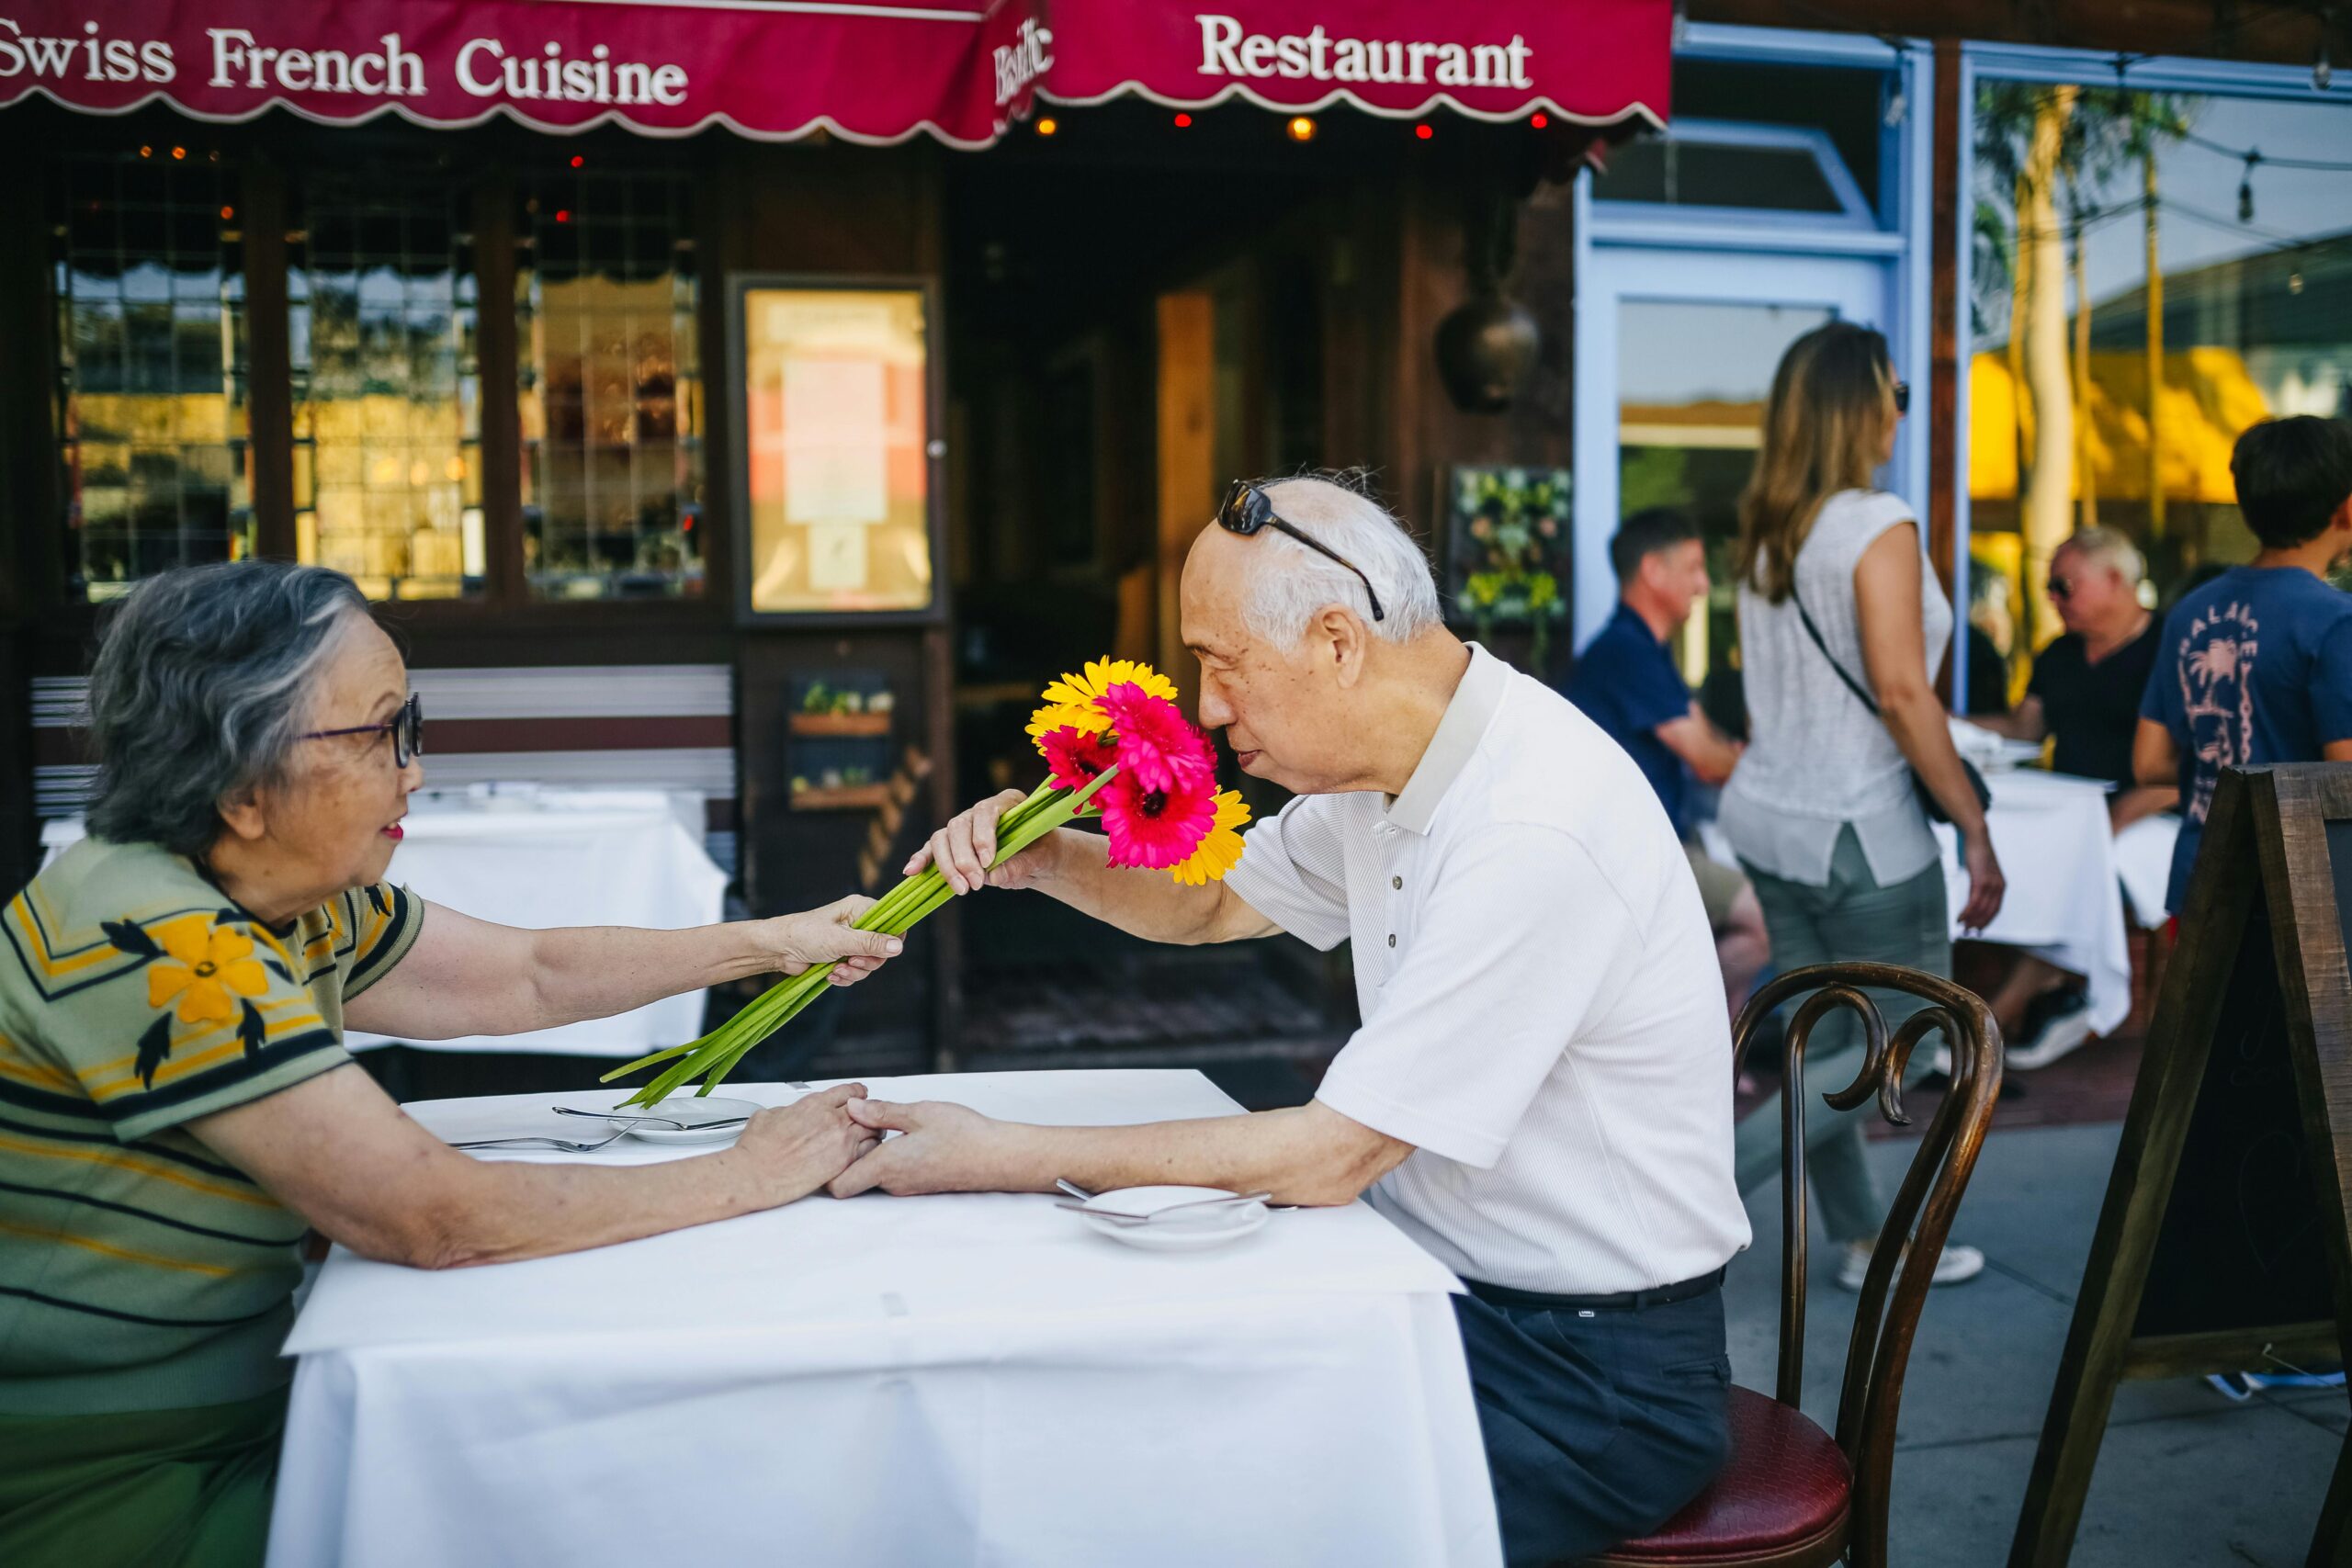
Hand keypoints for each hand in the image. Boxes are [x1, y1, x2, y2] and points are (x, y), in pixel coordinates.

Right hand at [731, 1084, 876, 1204]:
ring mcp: (840, 1141)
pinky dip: (870, 1150)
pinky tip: (865, 1153)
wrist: (755, 1174)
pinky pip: (869, 1151)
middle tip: (869, 1117)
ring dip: (872, 1130)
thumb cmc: (757, 1149)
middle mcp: (831, 1119)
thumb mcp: (768, 1115)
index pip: (848, 1092)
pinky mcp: (843, 1162)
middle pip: (865, 1109)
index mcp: (814, 1104)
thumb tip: (789, 1113)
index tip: (859, 1095)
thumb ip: (788, 1110)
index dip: (856, 1093)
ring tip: (870, 1135)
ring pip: (872, 1129)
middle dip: (868, 1112)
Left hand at [759, 895, 901, 985]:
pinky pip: (857, 971)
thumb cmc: (806, 935)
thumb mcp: (840, 940)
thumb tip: (898, 947)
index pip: (892, 922)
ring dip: (854, 972)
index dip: (891, 940)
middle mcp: (859, 923)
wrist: (778, 950)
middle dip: (867, 961)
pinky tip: (831, 975)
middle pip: (882, 948)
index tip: (880, 953)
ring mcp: (851, 941)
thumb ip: (870, 943)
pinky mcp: (843, 957)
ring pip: (870, 963)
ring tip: (836, 970)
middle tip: (851, 962)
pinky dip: (846, 977)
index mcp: (860, 909)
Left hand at [826, 1099, 1022, 1196]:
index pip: (838, 1186)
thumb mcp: (919, 1113)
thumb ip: (881, 1113)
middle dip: (849, 1154)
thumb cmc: (963, 1135)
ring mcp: (907, 1187)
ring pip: (874, 1174)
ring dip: (872, 1153)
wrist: (996, 1157)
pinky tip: (905, 1135)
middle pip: (853, 1178)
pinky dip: (890, 1157)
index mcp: (886, 1166)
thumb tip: (852, 1108)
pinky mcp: (920, 1184)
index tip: (831, 1141)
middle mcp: (893, 1183)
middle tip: (856, 1124)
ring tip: (883, 1125)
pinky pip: (893, 1174)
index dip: (827, 1167)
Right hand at [905, 788, 1058, 896]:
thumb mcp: (1042, 858)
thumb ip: (1021, 864)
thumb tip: (993, 876)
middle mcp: (980, 811)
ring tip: (961, 890)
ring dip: (947, 865)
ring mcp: (963, 827)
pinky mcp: (952, 845)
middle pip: (959, 826)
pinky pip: (932, 849)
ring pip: (942, 838)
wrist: (1038, 859)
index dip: (983, 835)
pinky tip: (912, 872)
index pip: (987, 812)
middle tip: (976, 884)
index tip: (987, 861)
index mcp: (1007, 802)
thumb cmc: (1041, 853)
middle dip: (964, 857)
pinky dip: (922, 860)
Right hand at [1958, 830, 2005, 933]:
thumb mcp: (1982, 870)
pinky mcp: (1980, 880)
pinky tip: (1960, 917)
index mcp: (2000, 885)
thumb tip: (1974, 889)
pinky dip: (1967, 912)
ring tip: (1962, 927)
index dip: (1987, 921)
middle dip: (1979, 924)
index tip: (1978, 930)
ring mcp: (1990, 884)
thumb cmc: (1977, 852)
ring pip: (1981, 909)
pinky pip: (1974, 901)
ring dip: (1971, 920)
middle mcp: (1998, 886)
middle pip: (1989, 912)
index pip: (1995, 909)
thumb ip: (1981, 881)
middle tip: (1968, 933)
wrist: (1977, 836)